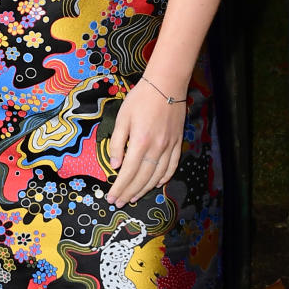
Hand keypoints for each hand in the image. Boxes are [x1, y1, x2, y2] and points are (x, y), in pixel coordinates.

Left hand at [105, 80, 184, 206]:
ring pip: (157, 176)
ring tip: (133, 197)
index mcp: (140, 142)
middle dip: (129, 192)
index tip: (111, 197)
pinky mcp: (177, 144)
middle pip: (142, 178)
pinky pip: (171, 167)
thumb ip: (117, 142)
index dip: (119, 187)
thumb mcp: (122, 117)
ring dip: (144, 189)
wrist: (166, 85)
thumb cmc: (140, 99)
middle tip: (119, 202)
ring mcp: (169, 147)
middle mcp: (156, 149)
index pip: (128, 172)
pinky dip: (164, 179)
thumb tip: (115, 165)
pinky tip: (156, 184)